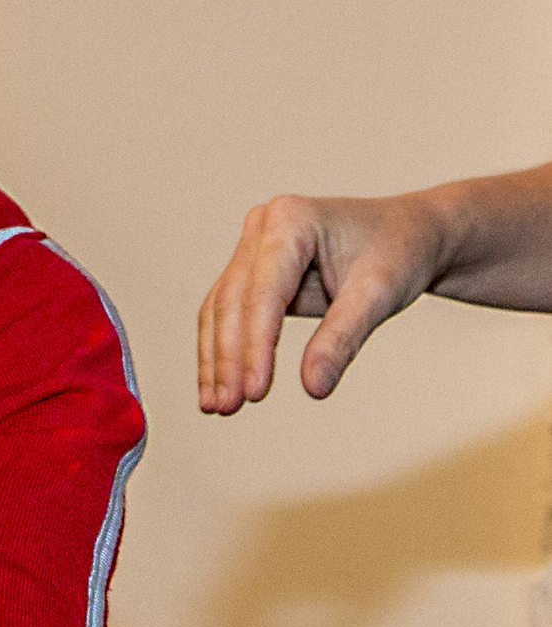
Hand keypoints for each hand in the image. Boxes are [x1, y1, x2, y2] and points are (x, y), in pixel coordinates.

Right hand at [197, 193, 444, 412]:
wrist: (411, 234)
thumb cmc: (399, 253)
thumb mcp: (378, 296)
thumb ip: (341, 340)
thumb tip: (313, 387)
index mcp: (291, 219)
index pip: (263, 293)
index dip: (256, 346)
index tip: (255, 392)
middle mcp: (263, 228)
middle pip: (232, 302)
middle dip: (228, 359)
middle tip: (228, 407)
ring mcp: (253, 247)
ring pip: (220, 310)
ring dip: (216, 360)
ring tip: (217, 406)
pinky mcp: (254, 272)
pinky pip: (228, 314)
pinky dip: (224, 352)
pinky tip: (220, 387)